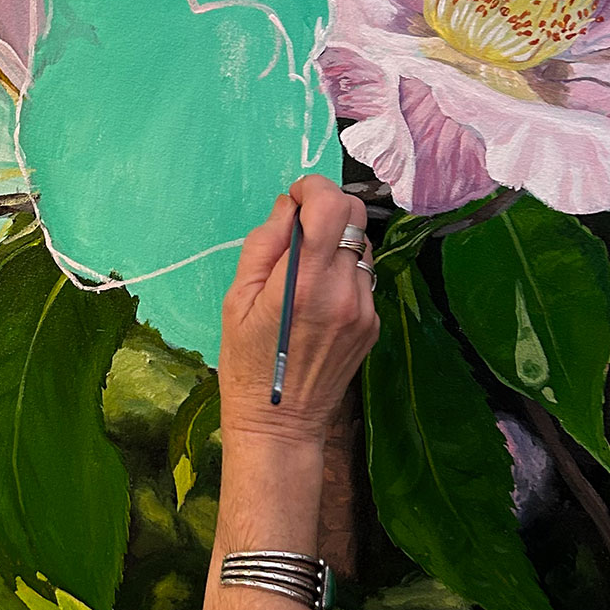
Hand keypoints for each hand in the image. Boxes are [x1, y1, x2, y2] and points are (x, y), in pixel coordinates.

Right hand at [217, 176, 378, 449]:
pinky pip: (363, 276)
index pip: (332, 206)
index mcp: (305, 282)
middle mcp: (343, 291)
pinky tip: (319, 296)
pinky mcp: (373, 323)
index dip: (313, 188)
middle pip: (355, 216)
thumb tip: (289, 207)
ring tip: (306, 268)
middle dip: (327, 207)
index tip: (296, 197)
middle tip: (300, 226)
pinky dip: (343, 271)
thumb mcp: (237, 298)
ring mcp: (364, 308)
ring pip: (362, 244)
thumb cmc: (246, 361)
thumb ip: (264, 245)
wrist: (280, 422)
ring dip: (336, 240)